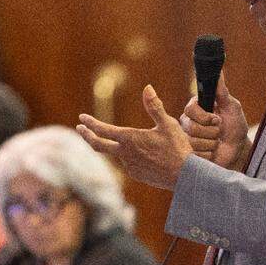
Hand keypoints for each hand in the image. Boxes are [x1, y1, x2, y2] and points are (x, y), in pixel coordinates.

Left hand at [77, 85, 192, 189]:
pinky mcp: (137, 175)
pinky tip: (144, 154)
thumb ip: (154, 106)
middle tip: (81, 129)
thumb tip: (147, 88)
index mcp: (129, 139)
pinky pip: (129, 163)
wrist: (184, 177)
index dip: (90, 123)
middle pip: (98, 145)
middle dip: (87, 136)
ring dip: (116, 146)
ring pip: (117, 154)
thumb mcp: (168, 124)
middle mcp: (125, 154)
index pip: (102, 130)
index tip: (82, 118)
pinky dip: (129, 156)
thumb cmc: (177, 148)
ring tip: (128, 140)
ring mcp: (130, 166)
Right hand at [178, 72, 250, 170]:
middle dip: (212, 132)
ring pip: (193, 142)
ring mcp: (187, 139)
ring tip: (217, 142)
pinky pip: (196, 155)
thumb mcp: (232, 107)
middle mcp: (187, 122)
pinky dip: (209, 154)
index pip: (190, 109)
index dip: (204, 117)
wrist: (238, 149)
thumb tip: (218, 71)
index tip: (217, 119)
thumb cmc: (235, 126)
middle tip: (220, 132)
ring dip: (212, 143)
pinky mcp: (189, 154)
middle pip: (191, 127)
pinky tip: (213, 152)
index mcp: (195, 109)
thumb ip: (222, 91)